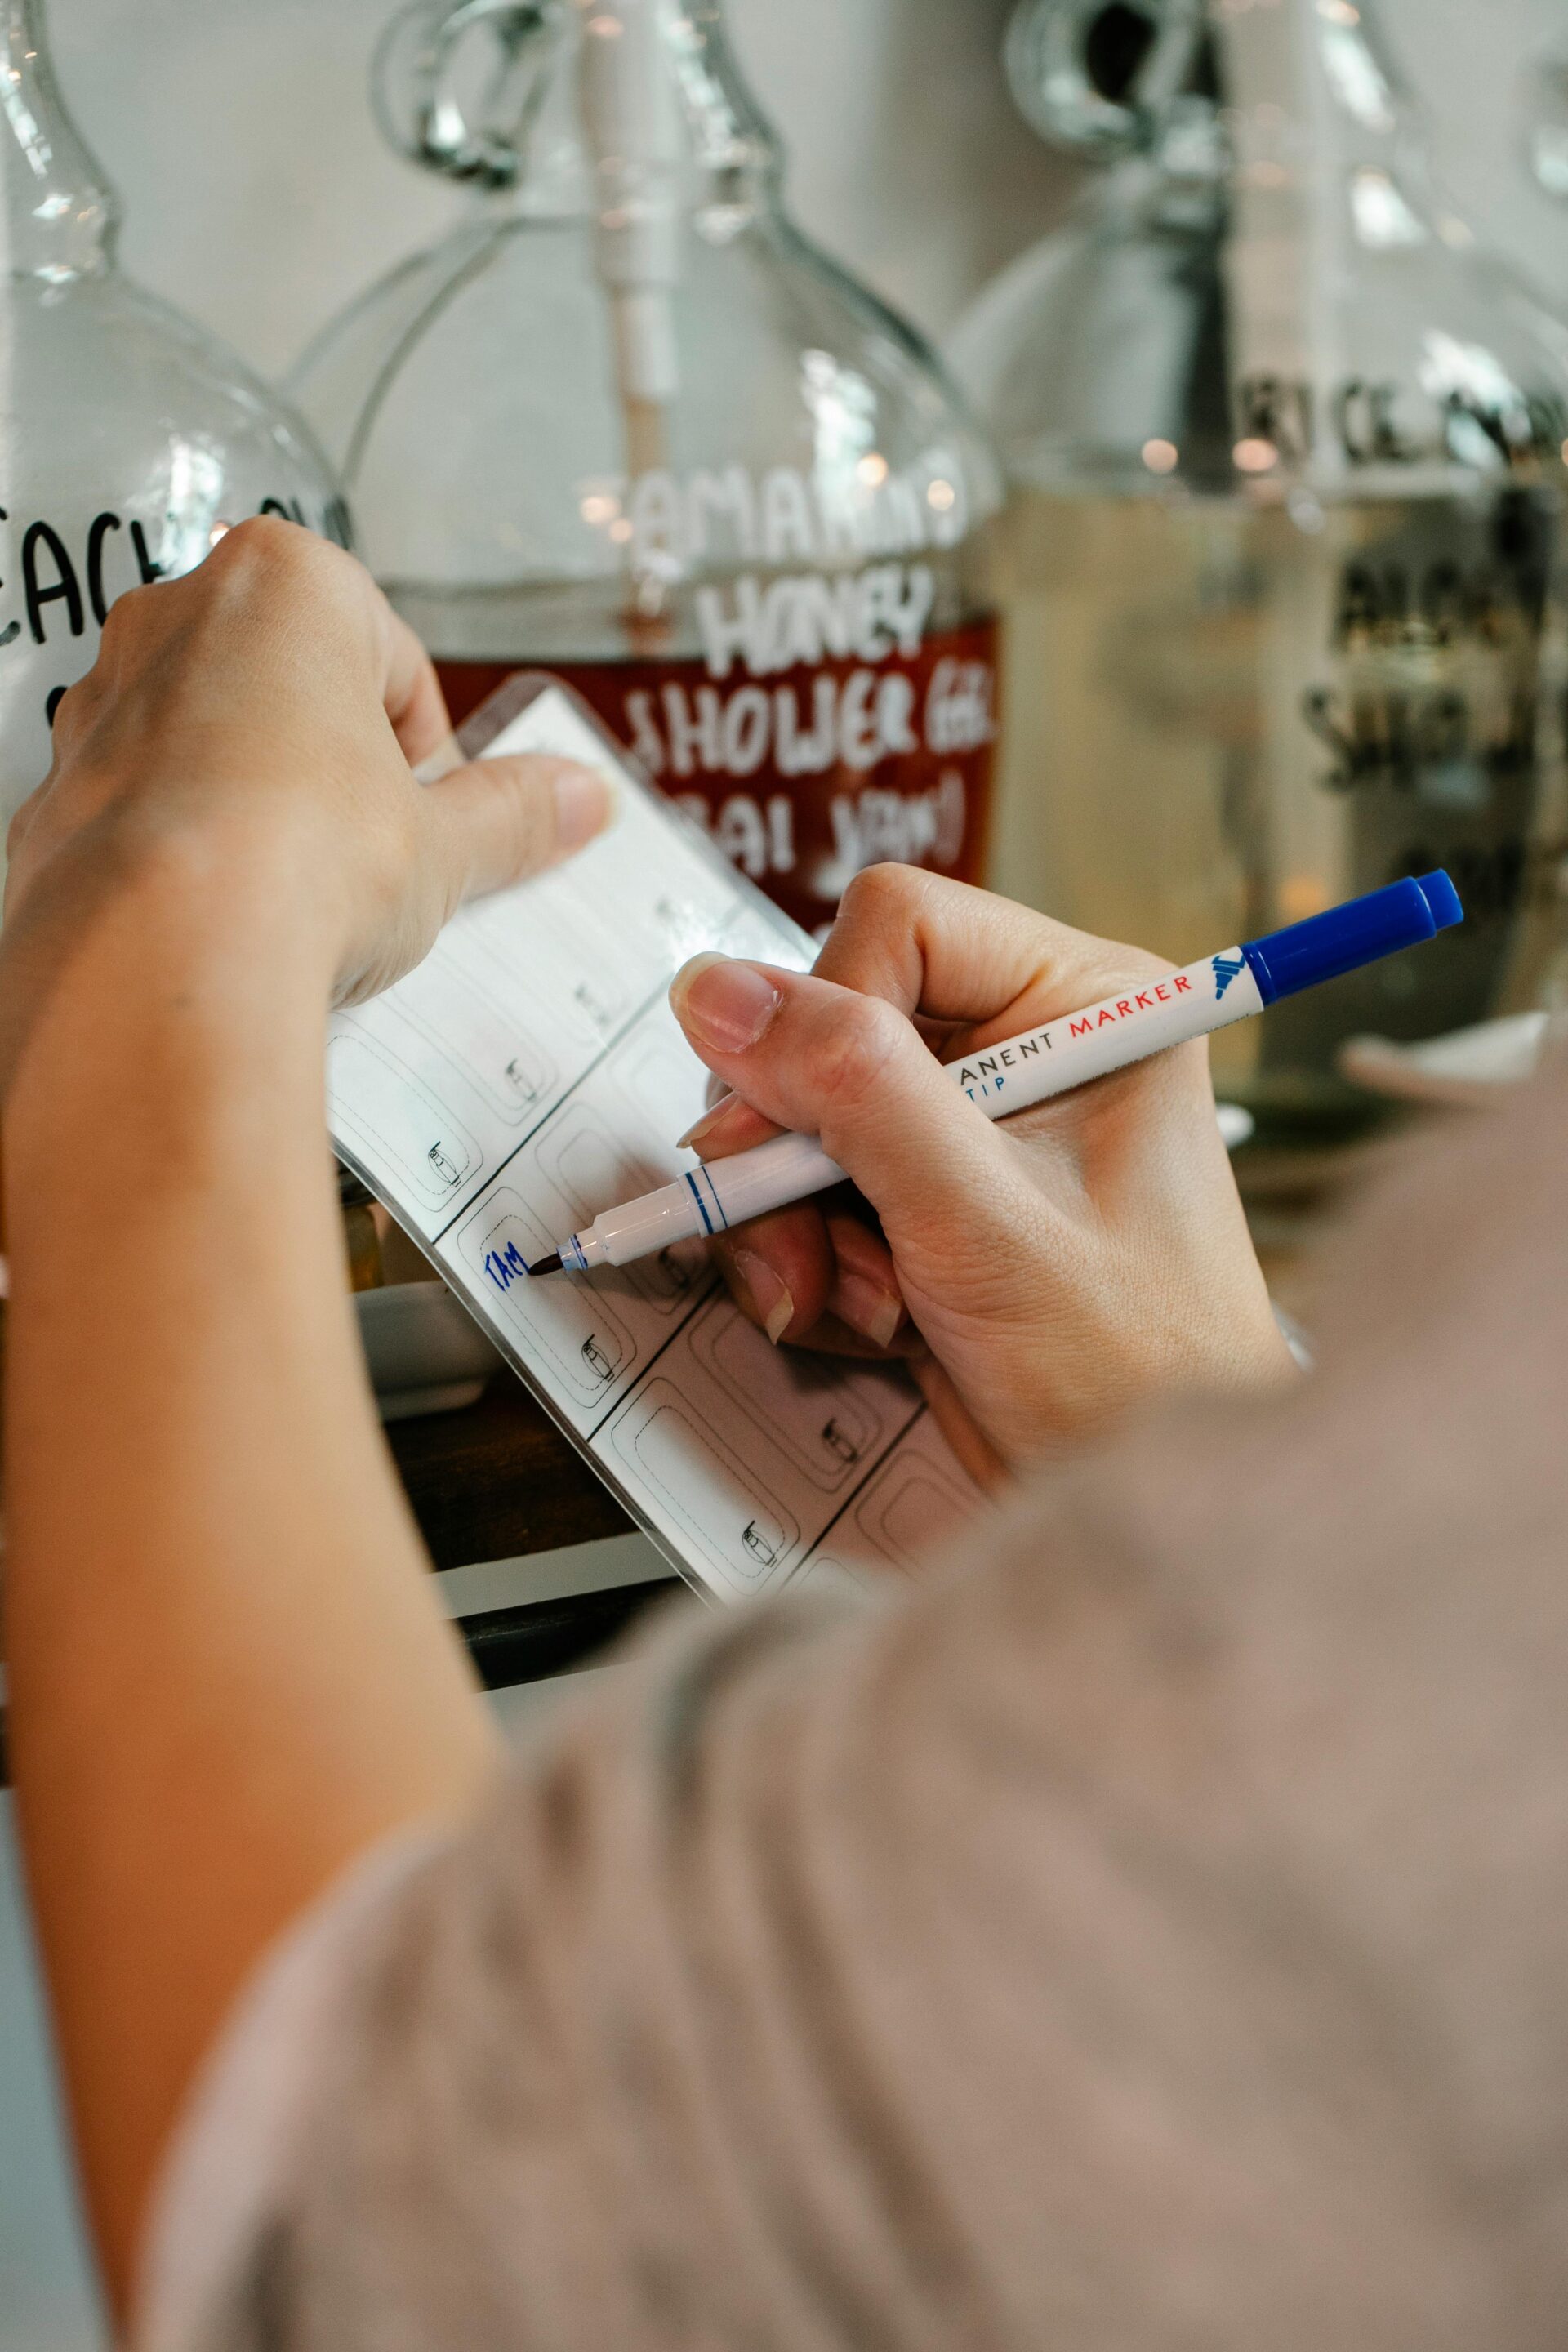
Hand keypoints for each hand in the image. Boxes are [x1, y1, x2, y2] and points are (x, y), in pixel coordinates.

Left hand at [0, 517, 610, 1077]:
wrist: (160, 962)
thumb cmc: (293, 863)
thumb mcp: (444, 845)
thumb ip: (513, 813)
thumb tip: (576, 800)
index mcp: (287, 584)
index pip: (392, 657)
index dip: (424, 751)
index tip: (428, 813)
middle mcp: (178, 618)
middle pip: (293, 689)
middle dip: (338, 768)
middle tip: (376, 855)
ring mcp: (104, 703)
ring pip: (210, 744)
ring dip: (261, 807)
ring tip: (301, 896)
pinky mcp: (57, 790)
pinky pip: (145, 810)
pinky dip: (187, 853)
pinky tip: (228, 919)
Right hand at [670, 866, 1293, 1472]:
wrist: (1152, 1507)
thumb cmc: (1134, 1372)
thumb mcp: (984, 1222)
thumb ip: (855, 1094)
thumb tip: (721, 994)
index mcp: (1083, 1003)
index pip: (896, 925)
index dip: (828, 1021)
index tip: (795, 1131)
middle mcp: (1026, 1047)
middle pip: (831, 1027)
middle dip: (796, 1150)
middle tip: (796, 1246)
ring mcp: (972, 1132)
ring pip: (804, 1120)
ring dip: (799, 1225)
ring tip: (858, 1306)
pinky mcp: (931, 1206)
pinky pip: (814, 1195)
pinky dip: (816, 1266)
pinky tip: (874, 1323)